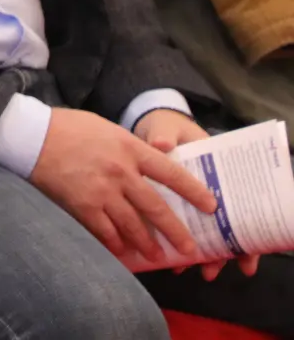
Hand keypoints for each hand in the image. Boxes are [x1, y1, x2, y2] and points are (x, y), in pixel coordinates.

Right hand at [30, 107, 212, 263]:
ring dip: (147, 243)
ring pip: (133, 225)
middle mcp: (121, 172)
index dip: (194, 191)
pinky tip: (121, 252)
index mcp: (129, 149)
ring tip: (156, 256)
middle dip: (176, 231)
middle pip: (156, 207)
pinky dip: (114, 243)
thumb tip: (148, 164)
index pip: (171, 173)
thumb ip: (128, 149)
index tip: (210, 206)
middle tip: (190, 248)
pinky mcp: (82, 204)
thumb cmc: (67, 127)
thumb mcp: (106, 128)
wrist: (30, 134)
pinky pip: (105, 231)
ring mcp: (101, 190)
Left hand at [134, 110, 261, 279]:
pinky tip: (169, 260)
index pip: (237, 204)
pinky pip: (174, 226)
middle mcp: (208, 189)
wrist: (152, 126)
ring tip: (185, 270)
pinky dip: (173, 243)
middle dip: (220, 253)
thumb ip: (166, 136)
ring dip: (198, 254)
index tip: (245, 254)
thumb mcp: (168, 128)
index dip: (245, 232)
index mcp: (215, 170)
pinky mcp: (169, 202)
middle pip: (223, 226)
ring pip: (201, 232)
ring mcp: (189, 199)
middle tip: (210, 271)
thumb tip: (163, 144)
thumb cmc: (167, 127)